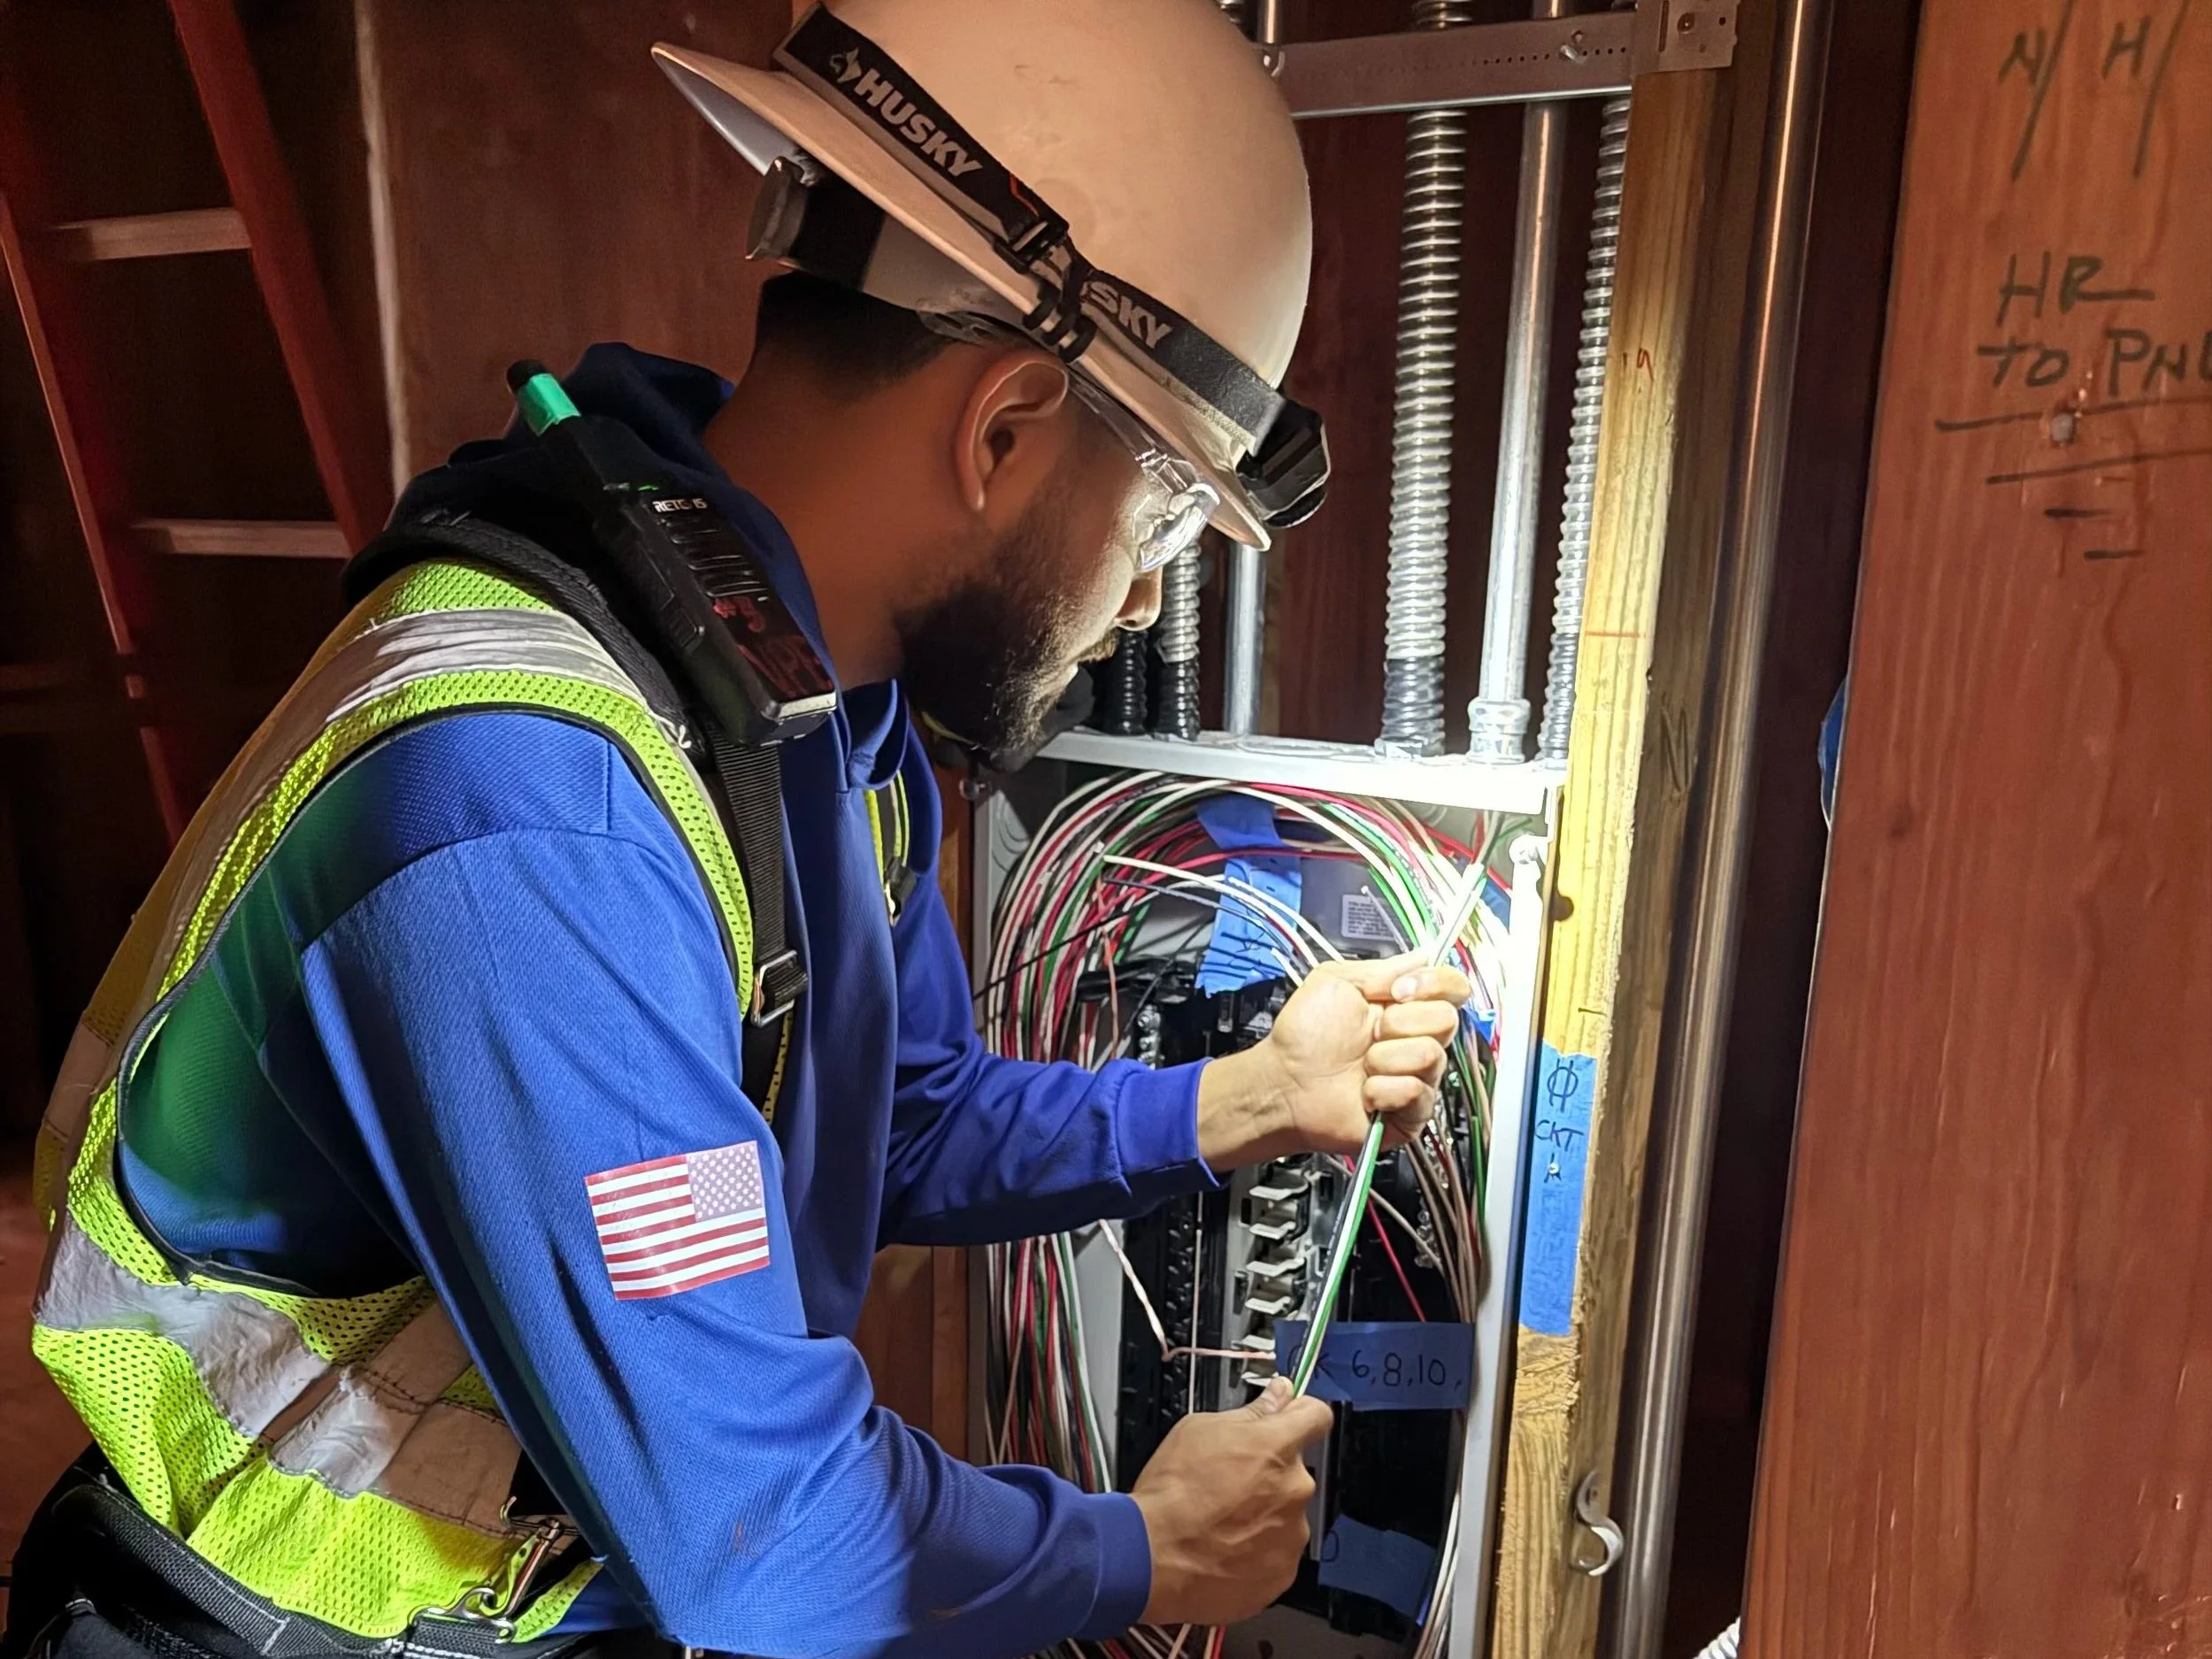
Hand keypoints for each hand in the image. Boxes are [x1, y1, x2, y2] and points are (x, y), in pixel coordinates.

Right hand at [1131, 1377, 1333, 1626]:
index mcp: (1277, 1447)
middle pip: (1294, 1470)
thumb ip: (1249, 1414)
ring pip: (1286, 1512)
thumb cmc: (1171, 1494)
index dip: (1301, 1414)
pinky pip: (1278, 1551)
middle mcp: (1294, 1489)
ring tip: (1222, 1520)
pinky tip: (1226, 1547)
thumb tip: (1275, 1398)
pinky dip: (1258, 1548)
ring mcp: (1292, 1534)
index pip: (1317, 1416)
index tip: (1289, 1418)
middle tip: (1231, 1481)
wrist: (1153, 1556)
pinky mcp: (1283, 1572)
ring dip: (1264, 1512)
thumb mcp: (1199, 1430)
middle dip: (1269, 1472)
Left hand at [1196, 953, 1471, 1168]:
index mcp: (1405, 1005)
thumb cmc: (1303, 1035)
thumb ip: (1383, 969)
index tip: (1399, 991)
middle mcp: (1416, 1039)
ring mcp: (1416, 1076)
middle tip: (1370, 1032)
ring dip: (1387, 1058)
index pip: (1453, 987)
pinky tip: (1365, 1093)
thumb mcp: (1336, 981)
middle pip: (1447, 1020)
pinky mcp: (1411, 1112)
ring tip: (1363, 1065)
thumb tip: (1424, 955)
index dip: (1435, 985)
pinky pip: (1418, 1093)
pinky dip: (1384, 1090)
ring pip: (1431, 1056)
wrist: (1284, 1081)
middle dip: (1402, 1022)